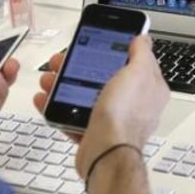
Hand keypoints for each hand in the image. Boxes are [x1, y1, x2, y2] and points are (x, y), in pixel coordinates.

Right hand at [34, 35, 169, 178]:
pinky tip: (46, 100)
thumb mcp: (138, 73)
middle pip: (103, 76)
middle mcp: (132, 104)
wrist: (105, 155)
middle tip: (62, 61)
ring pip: (85, 94)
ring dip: (63, 84)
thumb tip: (143, 38)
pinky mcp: (94, 131)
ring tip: (49, 80)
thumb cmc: (124, 116)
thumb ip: (142, 54)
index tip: (96, 42)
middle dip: (80, 66)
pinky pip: (72, 115)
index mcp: (148, 88)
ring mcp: (113, 118)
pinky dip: (58, 106)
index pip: (134, 61)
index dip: (114, 49)